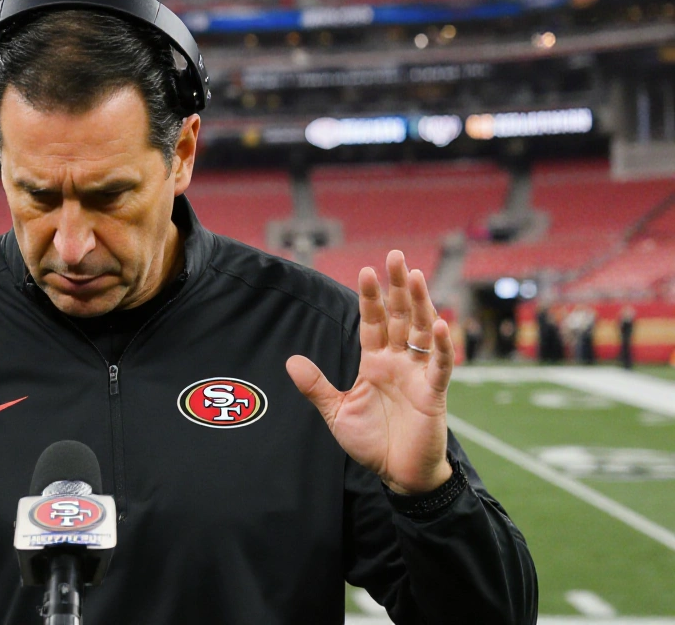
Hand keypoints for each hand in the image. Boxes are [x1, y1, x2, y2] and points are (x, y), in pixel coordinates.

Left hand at [286, 250, 453, 494]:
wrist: (397, 474)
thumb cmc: (372, 442)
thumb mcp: (336, 413)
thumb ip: (316, 386)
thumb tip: (290, 360)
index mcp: (375, 363)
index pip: (373, 323)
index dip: (370, 298)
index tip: (366, 270)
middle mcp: (398, 362)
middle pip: (400, 317)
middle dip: (397, 287)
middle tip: (395, 256)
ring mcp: (418, 375)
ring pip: (421, 332)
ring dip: (420, 304)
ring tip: (415, 276)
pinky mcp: (433, 394)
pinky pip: (439, 366)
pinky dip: (441, 347)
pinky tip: (439, 325)